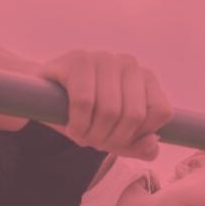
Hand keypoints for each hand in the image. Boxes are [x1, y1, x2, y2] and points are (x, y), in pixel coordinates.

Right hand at [37, 50, 173, 159]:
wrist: (44, 98)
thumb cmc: (87, 116)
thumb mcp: (116, 138)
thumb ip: (140, 147)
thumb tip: (152, 142)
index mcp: (147, 78)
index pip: (161, 112)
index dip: (139, 134)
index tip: (119, 138)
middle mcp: (129, 63)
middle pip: (134, 115)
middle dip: (112, 139)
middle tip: (95, 142)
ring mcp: (104, 58)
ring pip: (109, 110)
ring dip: (92, 135)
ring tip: (82, 135)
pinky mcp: (77, 59)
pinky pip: (84, 102)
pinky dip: (78, 125)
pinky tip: (71, 127)